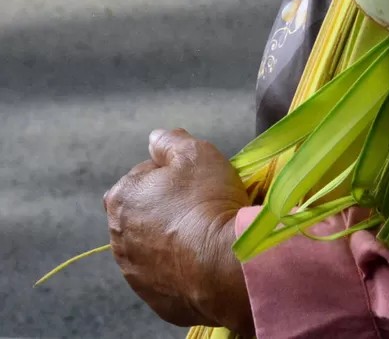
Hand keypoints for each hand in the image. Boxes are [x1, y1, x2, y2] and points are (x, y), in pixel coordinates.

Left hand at [104, 129, 254, 336]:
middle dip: (166, 208)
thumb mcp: (196, 153)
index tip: (196, 181)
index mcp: (122, 197)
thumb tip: (156, 137)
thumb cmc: (208, 203)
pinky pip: (167, 274)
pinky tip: (204, 260)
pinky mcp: (153, 297)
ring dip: (171, 238)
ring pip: (153, 245)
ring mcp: (134, 271)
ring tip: (204, 236)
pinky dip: (181, 266)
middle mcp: (118, 236)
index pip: (144, 175)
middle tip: (200, 207)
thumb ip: (171, 140)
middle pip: (145, 212)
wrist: (224, 265)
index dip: (172, 175)